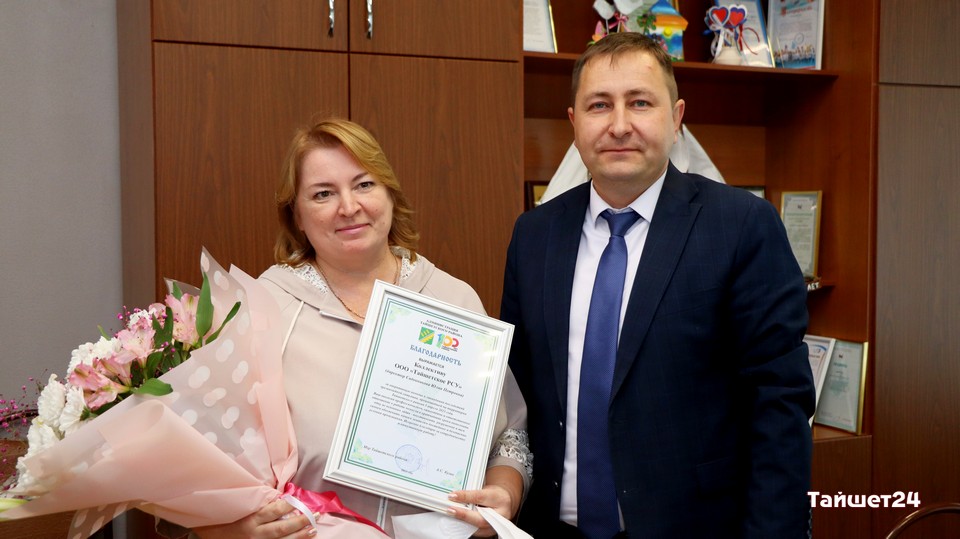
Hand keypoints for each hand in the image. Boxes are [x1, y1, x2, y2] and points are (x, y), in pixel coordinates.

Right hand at [193, 499, 316, 538]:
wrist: (210, 534)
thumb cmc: (225, 517)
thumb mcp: (240, 505)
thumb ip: (258, 501)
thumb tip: (279, 495)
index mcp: (250, 519)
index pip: (273, 511)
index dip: (287, 505)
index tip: (296, 500)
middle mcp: (254, 533)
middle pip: (281, 529)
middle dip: (300, 522)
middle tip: (315, 515)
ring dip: (299, 536)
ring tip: (313, 530)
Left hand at [447, 484, 514, 536]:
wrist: (503, 503)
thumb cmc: (493, 495)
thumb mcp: (485, 489)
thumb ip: (472, 495)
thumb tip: (455, 497)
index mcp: (499, 499)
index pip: (480, 497)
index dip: (465, 497)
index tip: (452, 496)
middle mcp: (501, 514)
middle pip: (480, 518)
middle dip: (464, 515)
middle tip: (450, 510)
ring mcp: (496, 526)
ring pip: (477, 527)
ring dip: (462, 522)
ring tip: (452, 515)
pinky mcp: (490, 532)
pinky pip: (476, 531)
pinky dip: (466, 526)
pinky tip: (458, 521)